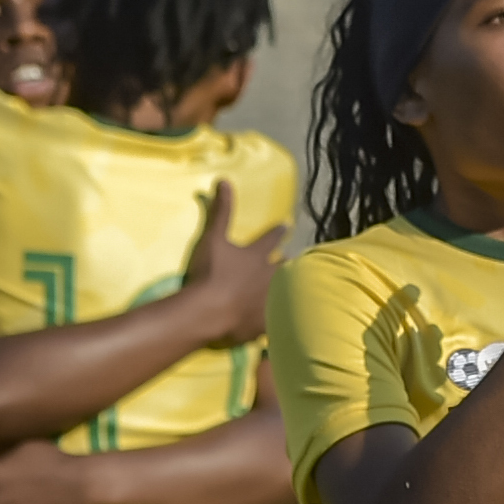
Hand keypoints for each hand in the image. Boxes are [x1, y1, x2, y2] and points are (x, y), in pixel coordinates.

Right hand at [179, 181, 284, 347]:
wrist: (210, 312)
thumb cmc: (212, 272)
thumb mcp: (214, 237)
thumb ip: (222, 210)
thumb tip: (225, 179)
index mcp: (257, 255)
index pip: (271, 238)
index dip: (278, 230)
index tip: (288, 224)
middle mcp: (269, 278)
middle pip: (283, 268)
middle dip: (287, 263)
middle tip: (293, 261)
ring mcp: (268, 302)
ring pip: (283, 294)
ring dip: (286, 290)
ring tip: (293, 291)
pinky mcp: (263, 324)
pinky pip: (273, 321)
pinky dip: (276, 319)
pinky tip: (279, 323)